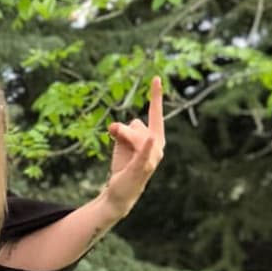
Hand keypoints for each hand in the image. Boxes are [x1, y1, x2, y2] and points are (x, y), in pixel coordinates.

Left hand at [104, 76, 164, 217]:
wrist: (120, 192)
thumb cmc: (124, 165)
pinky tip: (152, 140)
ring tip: (118, 148)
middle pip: (137, 124)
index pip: (156, 114)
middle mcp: (158, 146)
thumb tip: (115, 126)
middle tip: (113, 136)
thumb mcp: (121, 143)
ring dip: (121, 137)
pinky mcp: (142, 166)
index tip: (156, 78)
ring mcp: (152, 157)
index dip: (156, 96)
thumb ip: (121, 130)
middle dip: (123, 130)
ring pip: (134, 133)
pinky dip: (147, 146)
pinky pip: (145, 153)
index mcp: (155, 138)